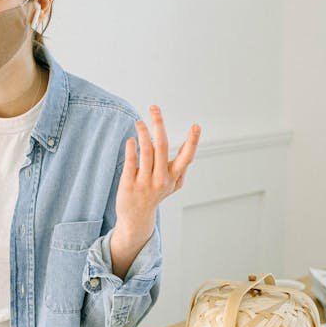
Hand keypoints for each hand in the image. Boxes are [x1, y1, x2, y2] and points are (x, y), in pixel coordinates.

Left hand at [114, 105, 200, 242]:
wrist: (136, 218)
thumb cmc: (155, 195)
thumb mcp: (172, 185)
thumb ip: (180, 168)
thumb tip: (191, 148)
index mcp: (173, 177)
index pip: (186, 157)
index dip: (192, 141)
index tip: (196, 126)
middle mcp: (161, 179)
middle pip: (162, 147)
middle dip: (159, 124)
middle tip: (154, 108)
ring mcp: (145, 182)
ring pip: (146, 151)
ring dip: (143, 132)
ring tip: (139, 122)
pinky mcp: (129, 184)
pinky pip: (131, 161)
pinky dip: (132, 147)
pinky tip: (131, 139)